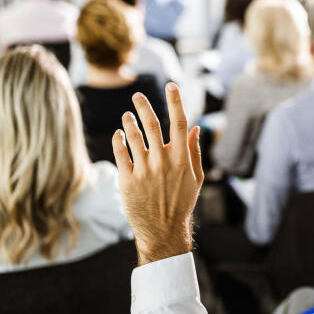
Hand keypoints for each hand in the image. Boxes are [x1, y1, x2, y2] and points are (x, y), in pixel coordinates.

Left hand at [112, 83, 203, 264]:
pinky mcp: (127, 180)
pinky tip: (119, 134)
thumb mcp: (196, 178)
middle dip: (143, 106)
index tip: (171, 85)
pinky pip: (120, 152)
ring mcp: (144, 171)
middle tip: (137, 95)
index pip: (180, 123)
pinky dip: (118, 139)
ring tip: (127, 116)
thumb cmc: (181, 202)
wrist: (162, 229)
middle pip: (152, 124)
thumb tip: (195, 128)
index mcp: (182, 159)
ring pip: (133, 136)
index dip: (176, 101)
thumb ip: (194, 151)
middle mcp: (163, 162)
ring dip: (128, 121)